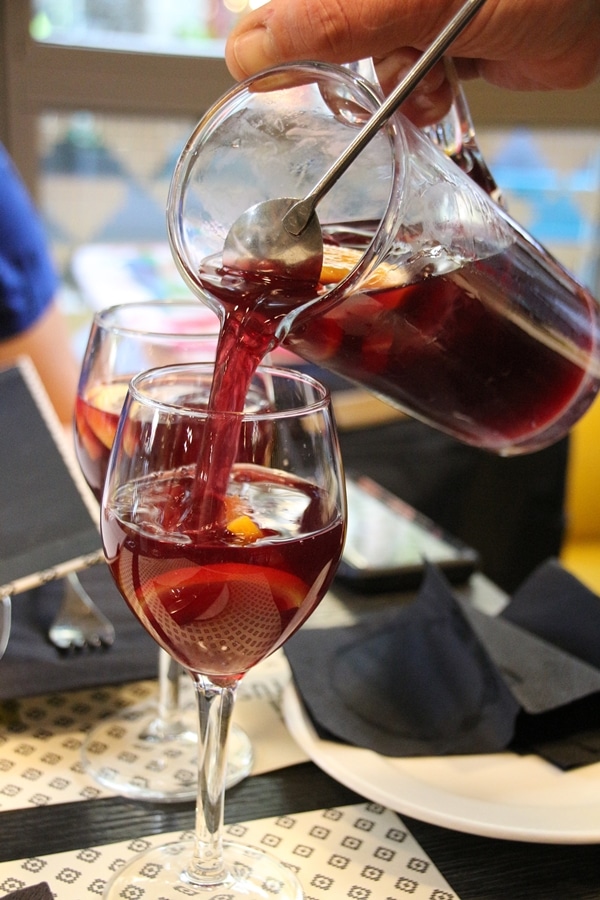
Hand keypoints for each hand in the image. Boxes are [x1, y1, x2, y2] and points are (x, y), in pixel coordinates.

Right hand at [225, 0, 599, 124]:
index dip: (272, 29)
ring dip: (392, 89)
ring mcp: (412, 14)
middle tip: (340, 86)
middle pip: (327, 30)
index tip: (252, 69)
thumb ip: (336, 17)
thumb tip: (254, 44)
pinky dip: (419, 100)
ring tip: (427, 87)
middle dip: (342, 66)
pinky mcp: (438, 44)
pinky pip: (404, 82)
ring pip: (366, 62)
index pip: (299, 0)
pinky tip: (442, 94)